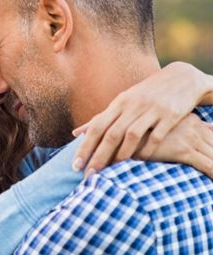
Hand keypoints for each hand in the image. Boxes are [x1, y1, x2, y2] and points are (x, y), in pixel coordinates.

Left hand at [71, 62, 212, 176]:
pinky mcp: (170, 115)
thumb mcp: (121, 103)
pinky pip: (156, 136)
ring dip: (121, 155)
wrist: (181, 79)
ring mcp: (151, 110)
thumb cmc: (144, 95)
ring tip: (112, 171)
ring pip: (132, 135)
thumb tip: (75, 133)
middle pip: (111, 134)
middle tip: (89, 175)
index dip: (85, 147)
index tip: (75, 165)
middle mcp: (132, 106)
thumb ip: (100, 119)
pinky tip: (139, 162)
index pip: (96, 127)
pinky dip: (147, 150)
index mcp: (118, 104)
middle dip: (98, 156)